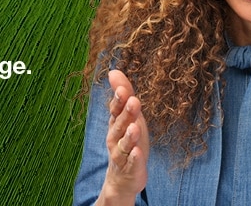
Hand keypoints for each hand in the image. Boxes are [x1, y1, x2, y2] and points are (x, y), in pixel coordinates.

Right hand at [98, 69, 149, 204]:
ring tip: (134, 127)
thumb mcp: (128, 118)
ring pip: (124, 144)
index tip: (123, 89)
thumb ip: (123, 96)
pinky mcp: (130, 169)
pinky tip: (137, 153)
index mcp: (116, 124)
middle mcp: (115, 138)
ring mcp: (121, 155)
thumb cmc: (127, 142)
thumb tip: (114, 71)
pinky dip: (133, 158)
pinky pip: (131, 163)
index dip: (119, 100)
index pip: (115, 110)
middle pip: (119, 125)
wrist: (122, 179)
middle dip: (125, 113)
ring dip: (129, 135)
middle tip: (133, 100)